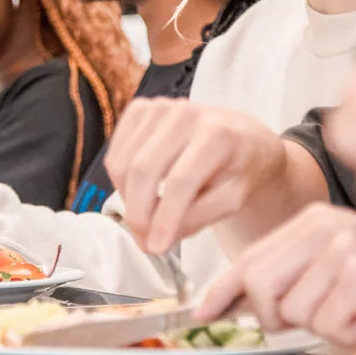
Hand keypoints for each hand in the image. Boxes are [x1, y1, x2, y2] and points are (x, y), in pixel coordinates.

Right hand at [103, 99, 308, 254]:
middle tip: (145, 242)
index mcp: (217, 133)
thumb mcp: (233, 200)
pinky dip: (121, 183)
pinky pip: (115, 155)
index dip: (163, 218)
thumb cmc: (238, 168)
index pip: (180, 181)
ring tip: (148, 218)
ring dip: (128, 200)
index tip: (156, 247)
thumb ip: (198, 218)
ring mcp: (158, 107)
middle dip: (138, 214)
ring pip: (123, 164)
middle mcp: (184, 113)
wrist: (240, 135)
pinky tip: (142, 193)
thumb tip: (156, 238)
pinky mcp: (139, 109)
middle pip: (143, 170)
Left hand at [197, 204, 355, 346]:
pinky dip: (350, 335)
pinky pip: (332, 324)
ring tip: (355, 312)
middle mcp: (331, 228)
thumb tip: (212, 306)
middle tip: (319, 316)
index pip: (251, 259)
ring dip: (325, 327)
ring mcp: (354, 249)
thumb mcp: (323, 277)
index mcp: (313, 222)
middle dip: (282, 317)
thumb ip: (276, 283)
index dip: (223, 291)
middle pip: (263, 288)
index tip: (201, 312)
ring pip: (299, 312)